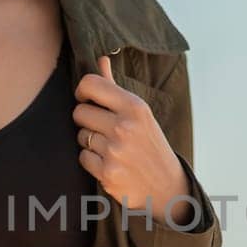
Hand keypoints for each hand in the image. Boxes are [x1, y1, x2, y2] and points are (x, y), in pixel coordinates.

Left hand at [72, 55, 193, 224]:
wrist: (167, 187)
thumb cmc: (150, 145)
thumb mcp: (140, 114)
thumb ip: (115, 88)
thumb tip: (101, 59)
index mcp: (135, 107)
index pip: (90, 84)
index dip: (82, 91)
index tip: (87, 99)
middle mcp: (125, 127)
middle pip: (79, 112)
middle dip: (86, 120)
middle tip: (102, 128)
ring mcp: (115, 151)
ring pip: (80, 136)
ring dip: (90, 141)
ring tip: (111, 147)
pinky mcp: (107, 174)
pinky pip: (83, 157)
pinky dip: (92, 161)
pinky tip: (109, 163)